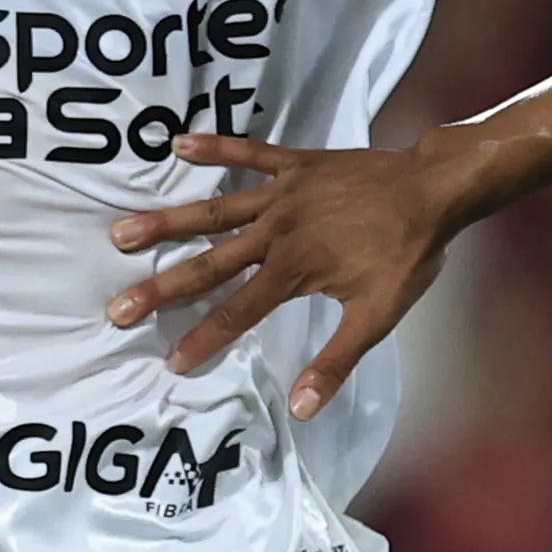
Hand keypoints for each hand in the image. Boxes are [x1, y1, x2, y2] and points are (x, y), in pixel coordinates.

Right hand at [105, 131, 456, 420]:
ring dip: (167, 221)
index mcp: (293, 269)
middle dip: (160, 287)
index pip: (237, 311)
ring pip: (214, 209)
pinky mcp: (296, 165)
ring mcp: (283, 194)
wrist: (435, 190)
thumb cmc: (409, 254)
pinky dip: (215, 147)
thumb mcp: (378, 315)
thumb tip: (302, 408)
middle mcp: (276, 231)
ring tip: (121, 231)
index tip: (169, 360)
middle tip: (116, 306)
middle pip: (209, 263)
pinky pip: (250, 153)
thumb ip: (336, 360)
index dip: (203, 338)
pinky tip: (178, 144)